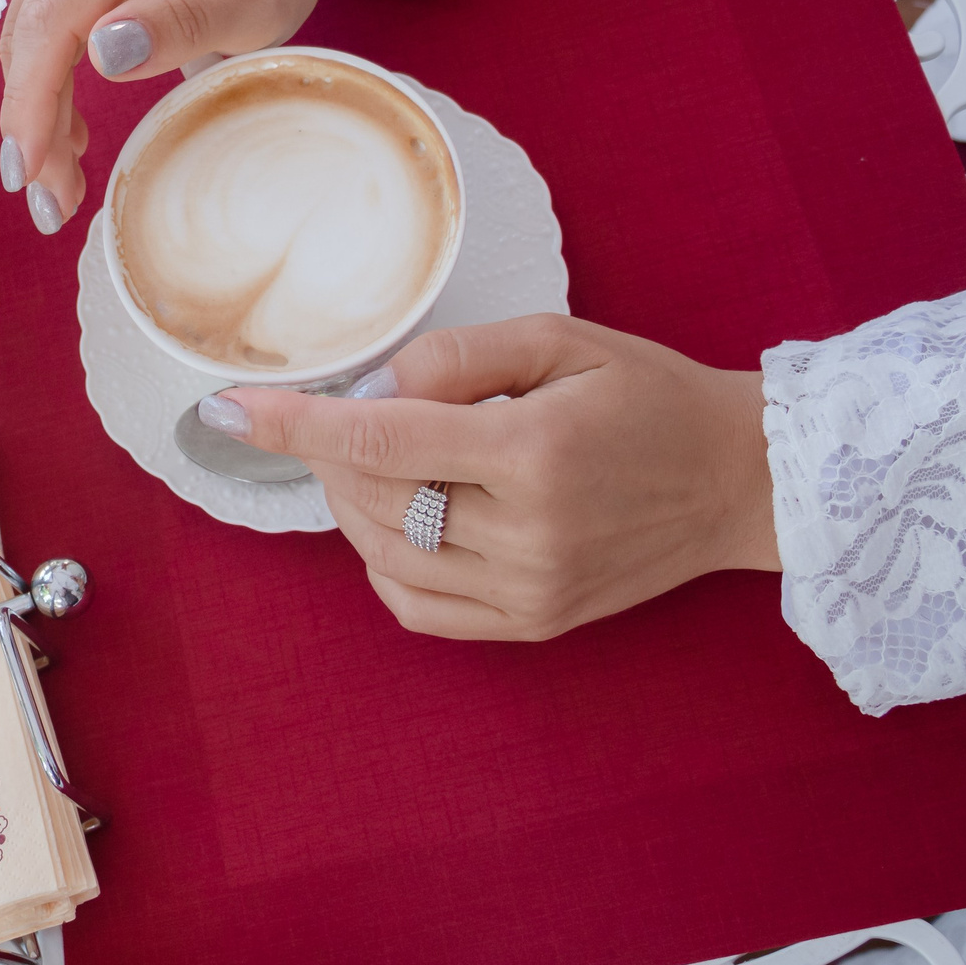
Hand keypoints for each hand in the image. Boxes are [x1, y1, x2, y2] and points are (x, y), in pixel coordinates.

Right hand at [0, 0, 363, 233]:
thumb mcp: (259, 1)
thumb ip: (184, 24)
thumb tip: (100, 53)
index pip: (55, 19)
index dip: (32, 100)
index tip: (28, 170)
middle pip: (31, 33)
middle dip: (31, 124)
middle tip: (51, 201)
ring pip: (25, 32)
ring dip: (35, 108)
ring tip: (64, 175)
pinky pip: (35, 20)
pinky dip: (44, 78)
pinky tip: (66, 125)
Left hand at [197, 315, 779, 638]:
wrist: (737, 480)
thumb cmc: (647, 396)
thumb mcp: (561, 340)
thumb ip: (459, 358)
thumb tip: (373, 388)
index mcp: (532, 453)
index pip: (378, 442)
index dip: (292, 426)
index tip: (228, 410)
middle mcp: (528, 533)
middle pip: (372, 500)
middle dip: (332, 455)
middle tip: (347, 416)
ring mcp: (530, 590)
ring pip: (384, 555)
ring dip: (354, 506)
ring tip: (382, 461)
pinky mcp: (535, 624)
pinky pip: (417, 607)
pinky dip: (383, 564)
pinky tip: (401, 520)